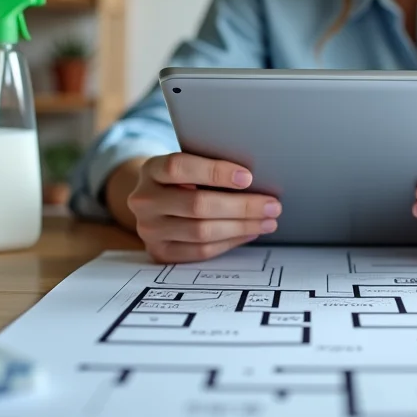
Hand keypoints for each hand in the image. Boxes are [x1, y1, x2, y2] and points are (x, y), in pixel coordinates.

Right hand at [129, 153, 280, 262]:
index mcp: (151, 170)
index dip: (215, 172)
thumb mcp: (187, 165)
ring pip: (202, 232)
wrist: (152, 203)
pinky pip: (201, 251)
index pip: (179, 168)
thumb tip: (257, 178)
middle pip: (197, 205)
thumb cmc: (181, 179)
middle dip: (242, 206)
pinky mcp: (160, 252)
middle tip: (272, 204)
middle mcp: (145, 200)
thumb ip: (209, 167)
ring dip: (241, 227)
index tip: (248, 177)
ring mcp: (149, 229)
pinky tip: (249, 233)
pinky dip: (230, 242)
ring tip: (267, 220)